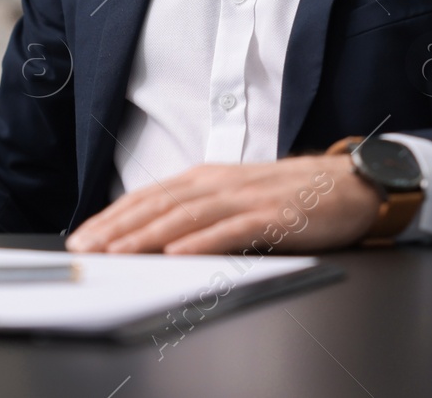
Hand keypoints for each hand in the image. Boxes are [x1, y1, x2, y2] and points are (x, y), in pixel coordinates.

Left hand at [64, 154, 382, 254]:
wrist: (348, 185)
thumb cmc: (290, 196)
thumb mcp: (237, 197)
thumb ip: (200, 212)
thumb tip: (154, 236)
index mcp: (208, 178)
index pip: (150, 197)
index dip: (113, 217)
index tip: (82, 237)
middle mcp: (221, 183)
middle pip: (160, 205)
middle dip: (118, 228)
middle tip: (86, 248)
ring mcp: (247, 198)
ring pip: (188, 216)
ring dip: (149, 235)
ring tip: (119, 252)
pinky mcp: (273, 215)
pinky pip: (231, 230)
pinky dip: (202, 241)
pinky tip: (179, 253)